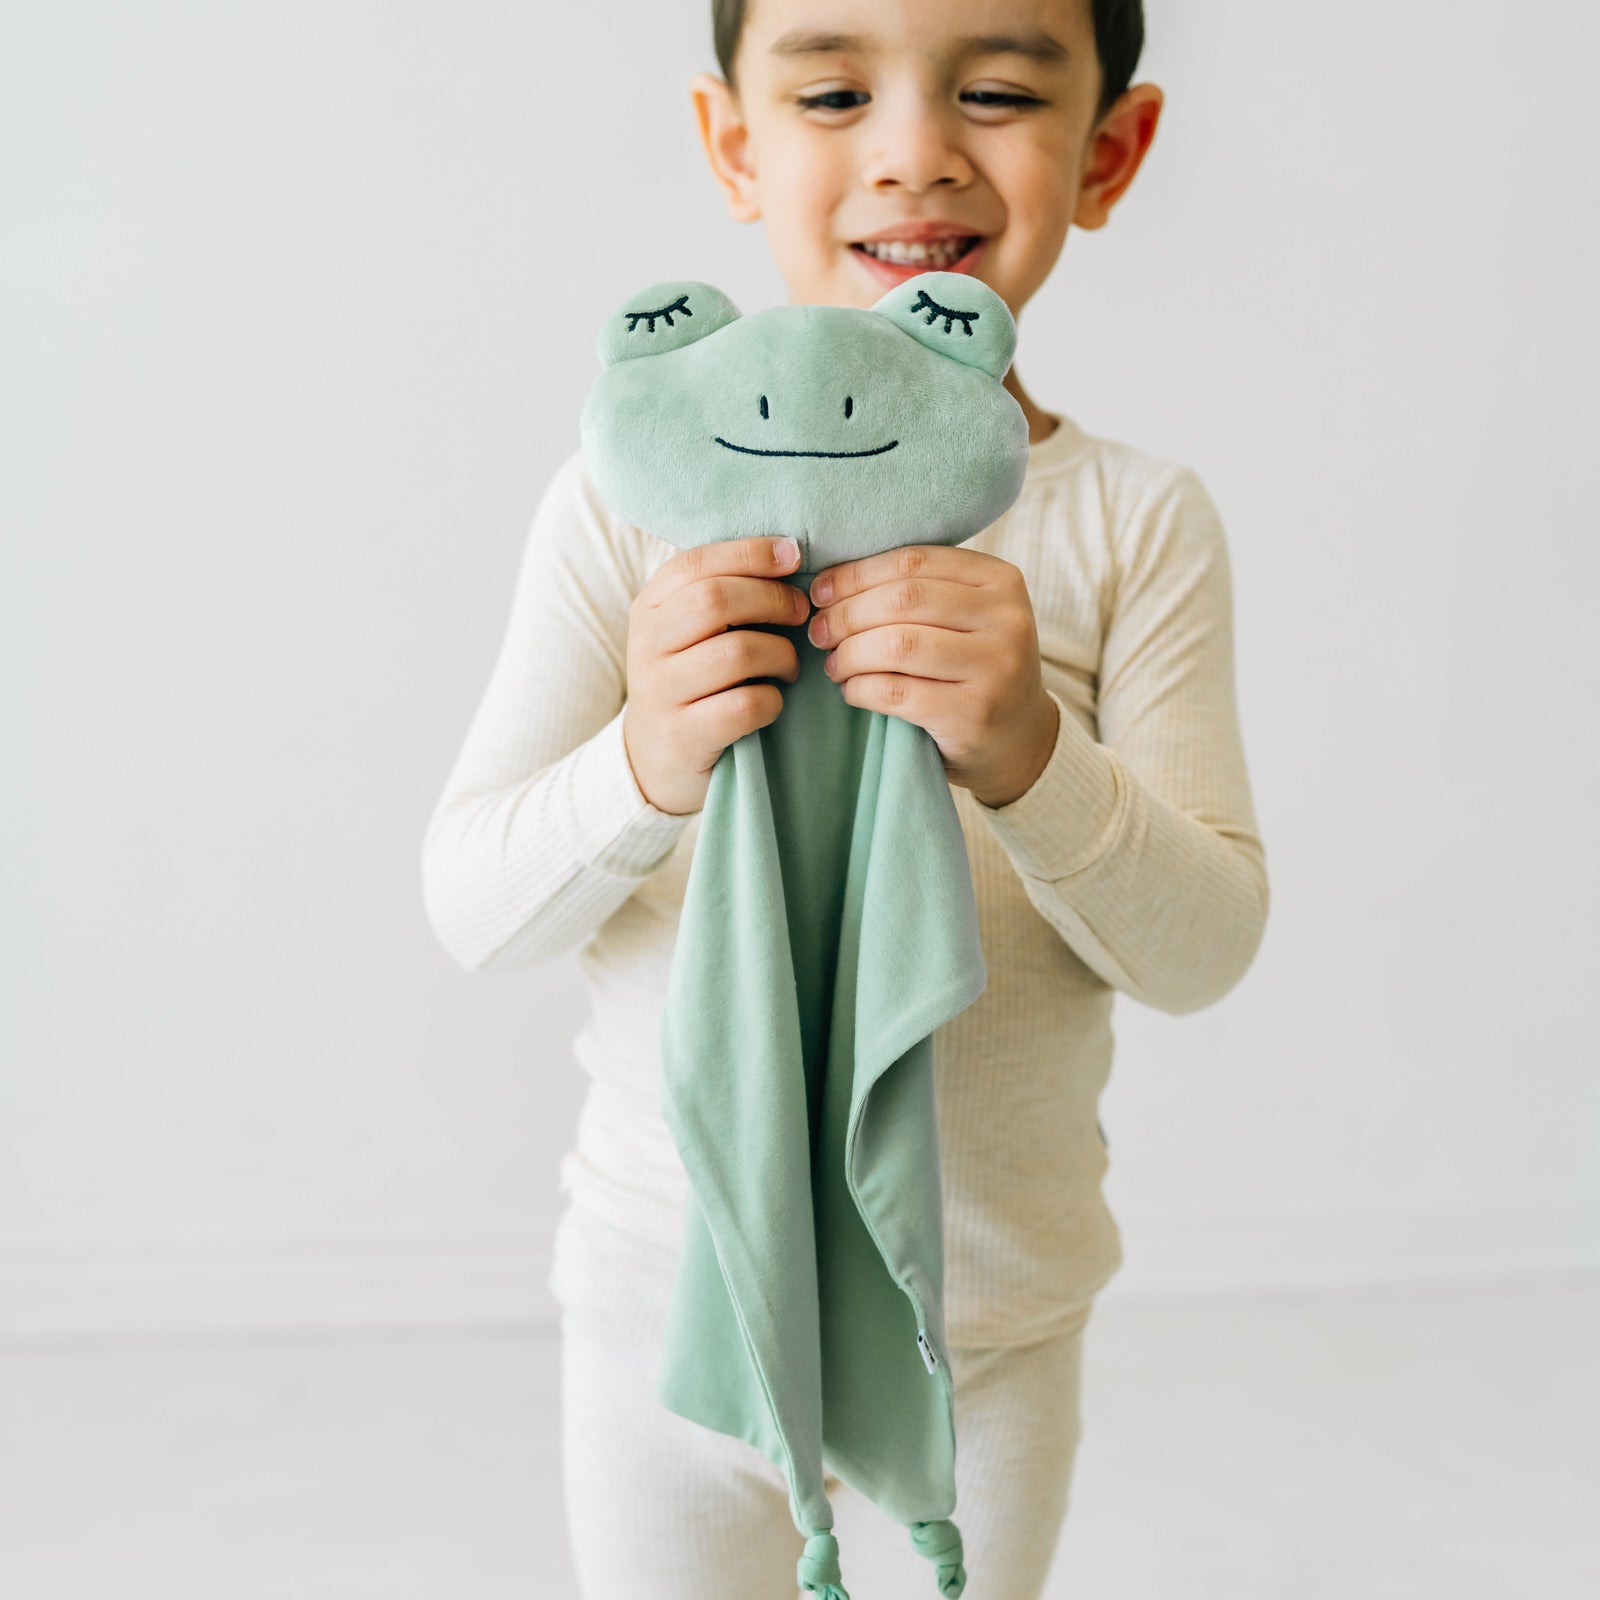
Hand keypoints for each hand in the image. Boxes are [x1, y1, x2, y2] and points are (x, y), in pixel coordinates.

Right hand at [622, 536, 811, 816]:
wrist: (654, 760)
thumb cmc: (691, 681)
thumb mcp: (689, 632)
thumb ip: (721, 594)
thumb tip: (788, 553)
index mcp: (648, 608)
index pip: (696, 564)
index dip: (750, 554)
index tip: (793, 556)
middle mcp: (646, 647)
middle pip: (715, 602)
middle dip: (772, 600)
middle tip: (800, 613)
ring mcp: (660, 693)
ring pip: (736, 653)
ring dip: (781, 654)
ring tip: (790, 665)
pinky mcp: (683, 736)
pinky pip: (744, 704)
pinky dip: (773, 700)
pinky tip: (773, 702)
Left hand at [806, 545, 1058, 808]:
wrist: (1021, 738)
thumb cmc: (976, 666)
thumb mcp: (969, 616)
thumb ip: (922, 589)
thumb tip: (832, 579)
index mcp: (1001, 580)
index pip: (912, 562)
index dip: (856, 574)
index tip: (820, 591)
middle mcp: (1006, 619)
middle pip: (902, 599)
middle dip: (846, 614)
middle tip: (819, 631)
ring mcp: (995, 668)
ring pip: (896, 644)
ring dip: (850, 653)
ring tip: (835, 663)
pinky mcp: (973, 714)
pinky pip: (896, 692)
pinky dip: (861, 689)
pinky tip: (852, 690)